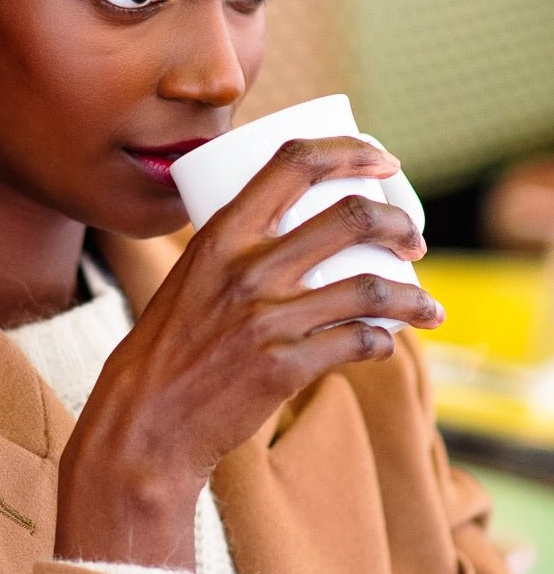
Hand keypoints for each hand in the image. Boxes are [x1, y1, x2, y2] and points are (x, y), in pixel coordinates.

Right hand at [54, 136, 442, 569]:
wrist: (145, 421)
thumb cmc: (168, 346)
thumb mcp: (192, 275)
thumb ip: (238, 250)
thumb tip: (300, 230)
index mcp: (221, 233)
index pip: (294, 164)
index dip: (350, 153)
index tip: (384, 162)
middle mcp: (247, 268)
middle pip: (351, 218)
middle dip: (401, 225)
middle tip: (413, 241)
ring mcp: (269, 318)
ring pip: (372, 288)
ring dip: (414, 296)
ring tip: (427, 306)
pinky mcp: (286, 367)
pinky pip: (360, 342)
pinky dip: (383, 341)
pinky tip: (385, 342)